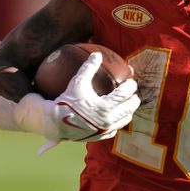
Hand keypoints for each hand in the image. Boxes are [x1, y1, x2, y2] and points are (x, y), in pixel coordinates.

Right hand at [14, 52, 139, 142]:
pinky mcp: (100, 137)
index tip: (131, 81)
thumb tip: (97, 54)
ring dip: (128, 111)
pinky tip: (115, 116)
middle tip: (132, 93)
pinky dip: (118, 122)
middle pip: (129, 109)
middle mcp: (108, 121)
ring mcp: (105, 130)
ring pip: (124, 120)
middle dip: (134, 99)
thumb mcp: (77, 82)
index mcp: (105, 107)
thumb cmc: (67, 102)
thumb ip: (88, 67)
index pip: (124, 94)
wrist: (55, 123)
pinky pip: (115, 130)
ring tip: (126, 104)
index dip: (130, 86)